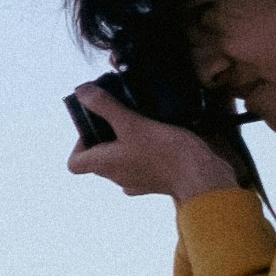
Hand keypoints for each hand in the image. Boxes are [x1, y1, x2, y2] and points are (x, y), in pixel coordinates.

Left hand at [65, 79, 254, 201]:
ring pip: (122, 163)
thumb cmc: (165, 152)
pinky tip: (161, 139)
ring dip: (126, 145)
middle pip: (99, 160)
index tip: (95, 126)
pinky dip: (146, 154)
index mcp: (104, 165)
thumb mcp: (132, 123)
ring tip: (142, 125)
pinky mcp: (157, 183)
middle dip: (105, 138)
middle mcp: (117, 177)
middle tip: (121, 119)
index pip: (74, 163)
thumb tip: (81, 91)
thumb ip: (105, 107)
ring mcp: (137, 182)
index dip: (79, 144)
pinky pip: (144, 167)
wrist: (202, 177)